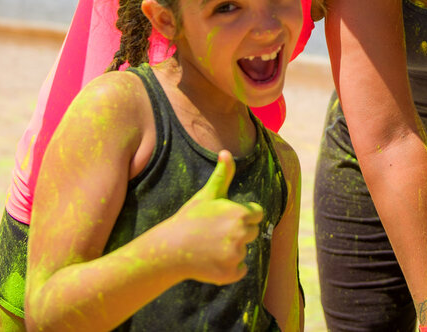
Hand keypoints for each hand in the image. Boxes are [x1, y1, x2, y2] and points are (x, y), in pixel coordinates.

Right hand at [172, 150, 263, 285]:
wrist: (170, 249)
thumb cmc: (190, 219)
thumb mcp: (207, 195)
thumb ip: (223, 174)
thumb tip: (226, 151)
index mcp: (241, 214)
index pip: (255, 214)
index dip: (240, 215)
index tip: (223, 218)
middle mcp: (242, 234)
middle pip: (251, 232)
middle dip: (237, 232)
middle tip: (214, 233)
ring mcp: (236, 255)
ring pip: (244, 251)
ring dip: (231, 250)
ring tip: (210, 246)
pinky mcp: (231, 274)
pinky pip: (240, 270)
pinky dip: (229, 268)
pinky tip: (212, 261)